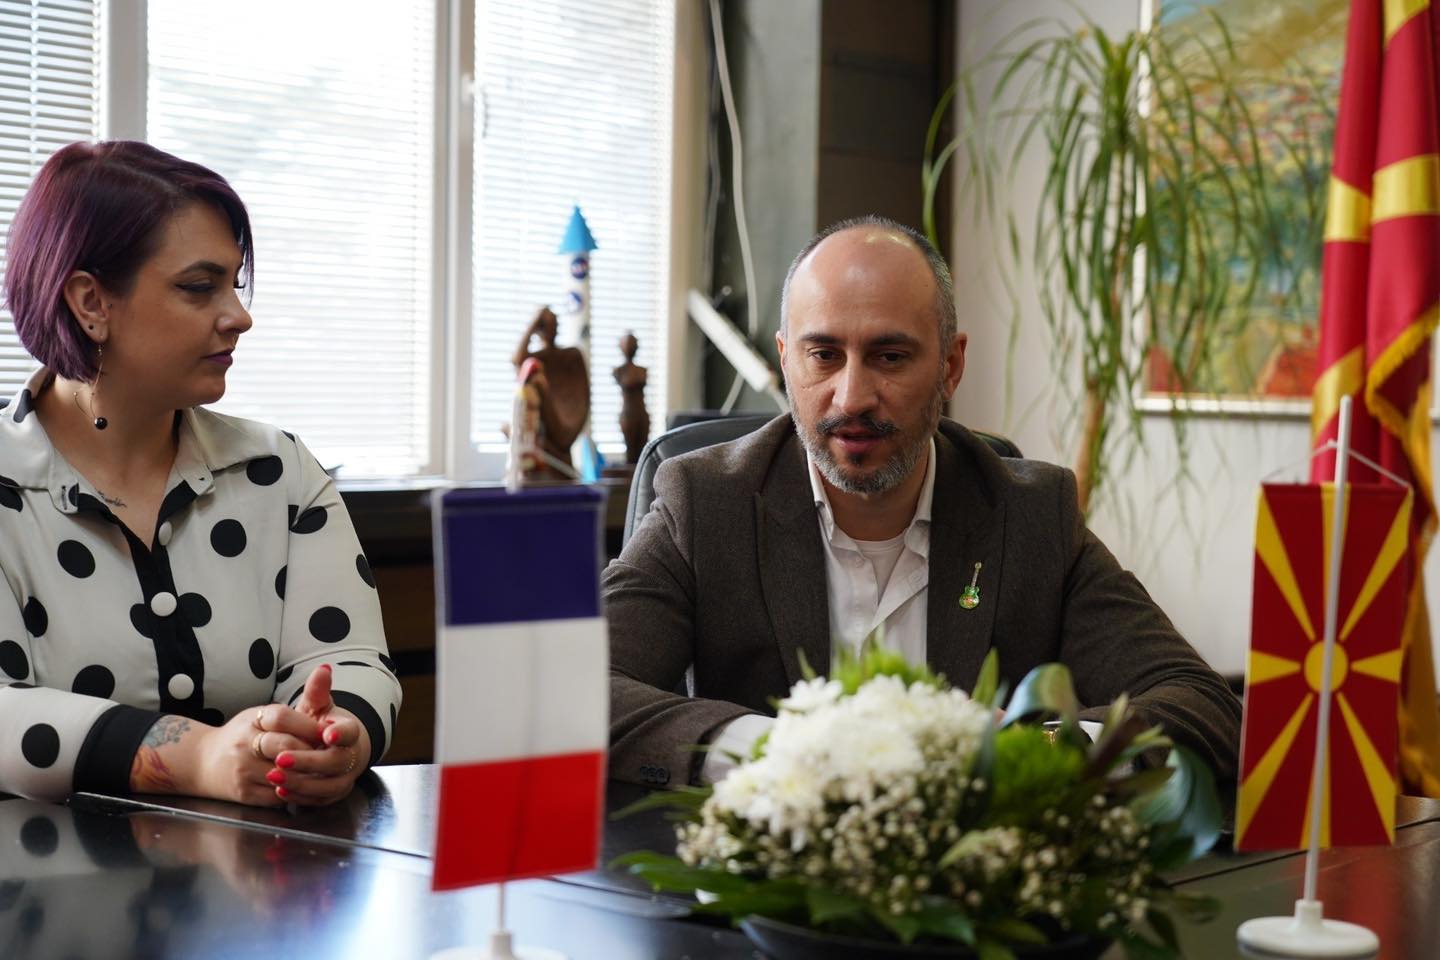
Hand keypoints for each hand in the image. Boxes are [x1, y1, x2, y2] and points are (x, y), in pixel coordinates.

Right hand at [188, 707, 320, 806]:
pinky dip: (296, 791)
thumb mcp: (262, 716)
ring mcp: (243, 770)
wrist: (202, 761)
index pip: (282, 717)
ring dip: (308, 774)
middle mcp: (244, 744)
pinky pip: (278, 795)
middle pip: (285, 746)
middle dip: (312, 751)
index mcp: (252, 720)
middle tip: (332, 754)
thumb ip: (293, 714)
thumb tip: (326, 694)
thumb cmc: (243, 735)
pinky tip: (307, 787)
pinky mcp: (244, 793)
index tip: (329, 732)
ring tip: (325, 772)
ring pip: (285, 774)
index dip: (309, 725)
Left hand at [265, 664, 371, 806]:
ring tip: (273, 775)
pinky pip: (318, 800)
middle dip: (307, 762)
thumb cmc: (321, 726)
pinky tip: (280, 788)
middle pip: (335, 763)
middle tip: (281, 758)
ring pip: (327, 786)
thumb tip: (323, 669)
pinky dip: (299, 796)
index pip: (350, 733)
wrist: (329, 750)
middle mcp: (351, 758)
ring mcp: (343, 778)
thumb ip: (317, 691)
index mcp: (350, 733)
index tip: (325, 733)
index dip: (340, 734)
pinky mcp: (332, 795)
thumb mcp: (317, 707)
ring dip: (300, 782)